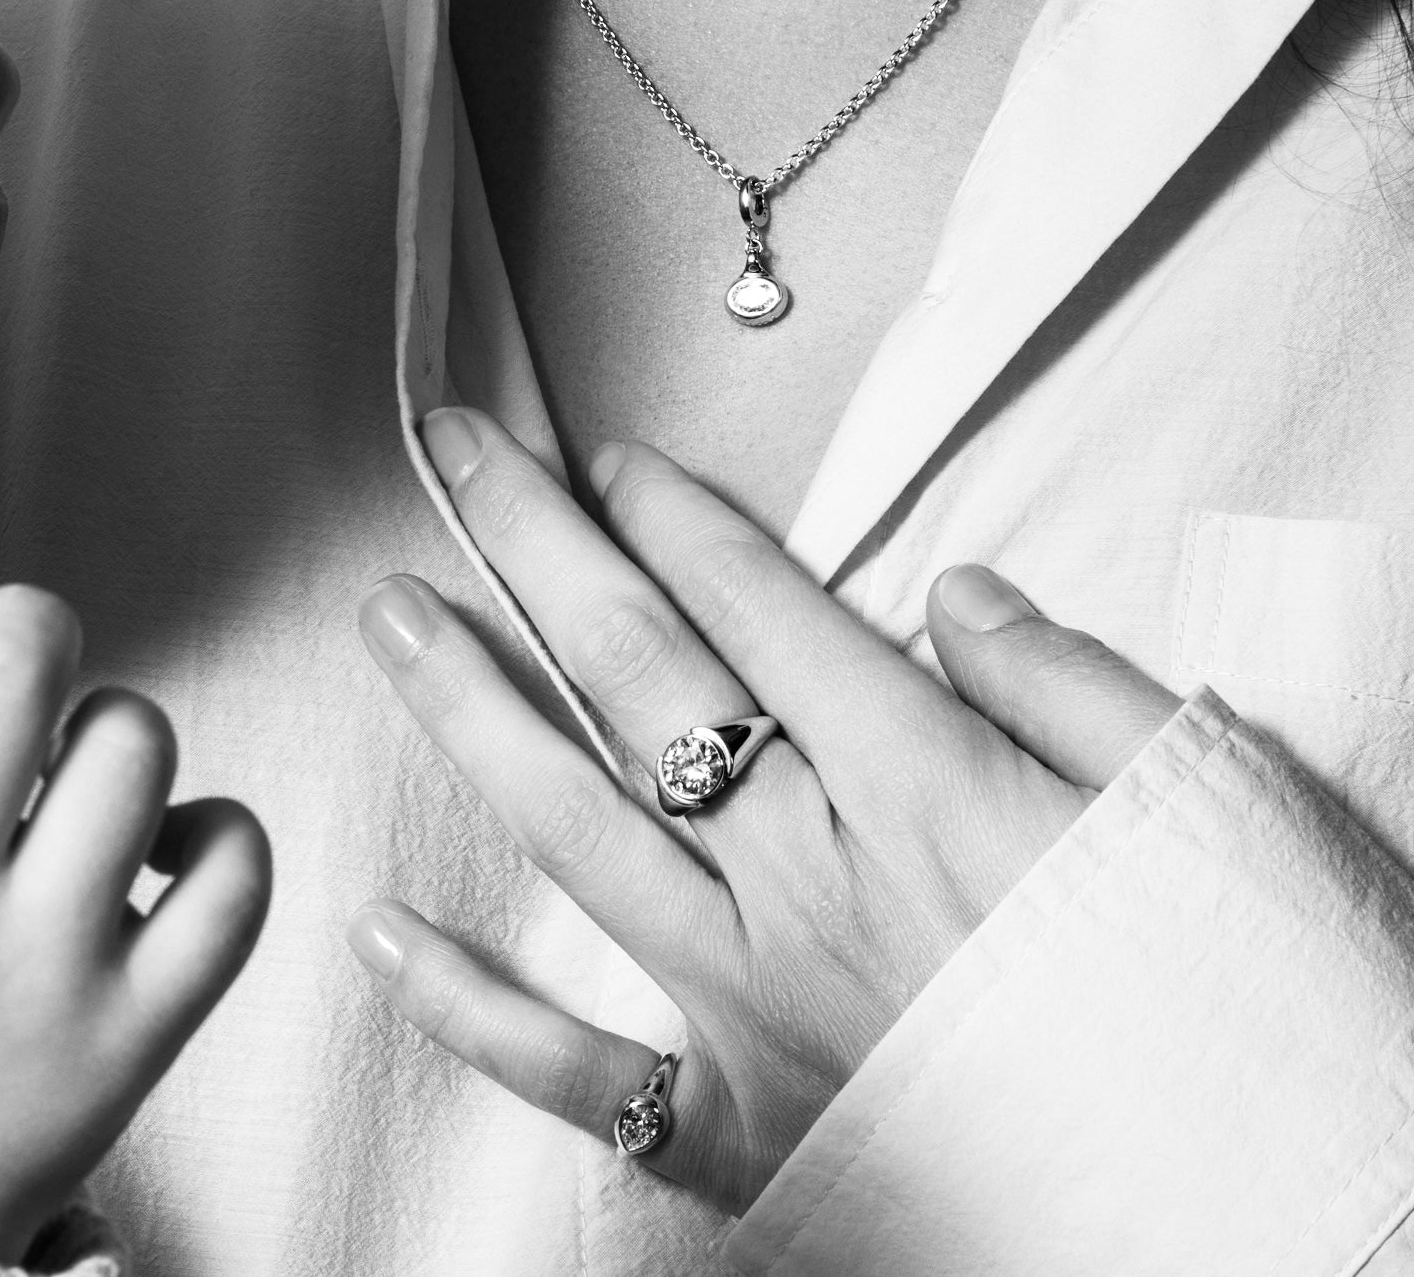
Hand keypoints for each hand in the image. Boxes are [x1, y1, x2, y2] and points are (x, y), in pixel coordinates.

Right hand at [0, 545, 271, 1263]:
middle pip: (15, 665)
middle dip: (32, 621)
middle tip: (24, 662)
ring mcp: (43, 976)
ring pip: (133, 746)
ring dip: (115, 724)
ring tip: (74, 774)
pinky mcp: (138, 1032)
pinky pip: (234, 877)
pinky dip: (217, 833)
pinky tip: (159, 848)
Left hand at [347, 411, 1177, 1212]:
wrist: (1265, 1243)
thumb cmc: (1235, 1022)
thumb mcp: (1201, 815)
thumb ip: (1068, 688)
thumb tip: (955, 596)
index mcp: (927, 796)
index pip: (761, 613)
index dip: (673, 519)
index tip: (606, 457)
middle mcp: (814, 889)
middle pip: (641, 679)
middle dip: (539, 547)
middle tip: (453, 449)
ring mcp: (761, 1013)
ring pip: (577, 832)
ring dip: (471, 711)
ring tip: (392, 613)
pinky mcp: (742, 1139)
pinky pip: (580, 1071)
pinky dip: (473, 1008)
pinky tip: (382, 935)